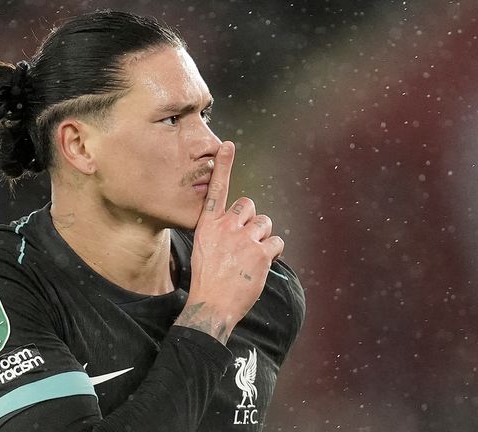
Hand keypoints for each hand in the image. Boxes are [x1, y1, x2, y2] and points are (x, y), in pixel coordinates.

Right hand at [175, 141, 283, 344]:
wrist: (211, 305)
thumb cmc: (207, 280)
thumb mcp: (204, 250)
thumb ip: (218, 232)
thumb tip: (236, 227)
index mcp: (208, 225)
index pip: (216, 189)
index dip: (223, 166)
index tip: (227, 146)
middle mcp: (225, 227)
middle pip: (248, 206)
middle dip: (250, 220)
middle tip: (244, 241)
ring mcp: (244, 238)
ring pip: (265, 223)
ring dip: (262, 237)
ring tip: (250, 258)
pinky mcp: (261, 253)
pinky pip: (276, 242)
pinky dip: (272, 252)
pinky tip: (260, 265)